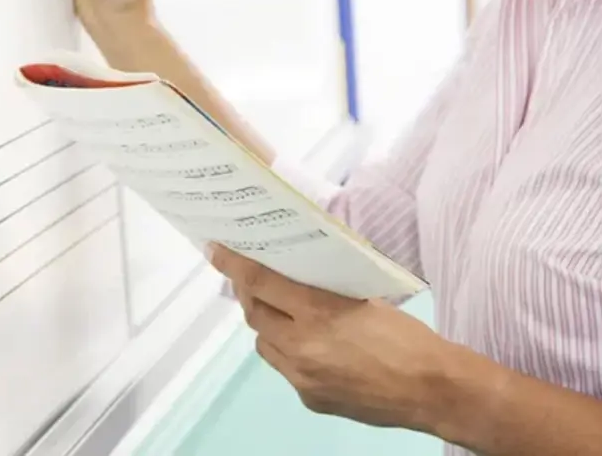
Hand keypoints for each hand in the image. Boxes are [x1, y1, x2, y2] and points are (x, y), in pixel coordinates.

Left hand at [209, 245, 450, 432]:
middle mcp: (302, 346)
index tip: (215, 250)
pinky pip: (284, 367)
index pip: (260, 281)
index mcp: (317, 312)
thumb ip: (321, 289)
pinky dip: (286, 350)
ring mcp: (302, 376)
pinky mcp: (309, 399)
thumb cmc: (404, 336)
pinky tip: (305, 343)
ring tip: (276, 308)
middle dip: (247, 292)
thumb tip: (292, 275)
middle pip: (254, 313)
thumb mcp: (359, 297)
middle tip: (248, 276)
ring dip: (265, 323)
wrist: (432, 390)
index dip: (233, 264)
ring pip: (263, 342)